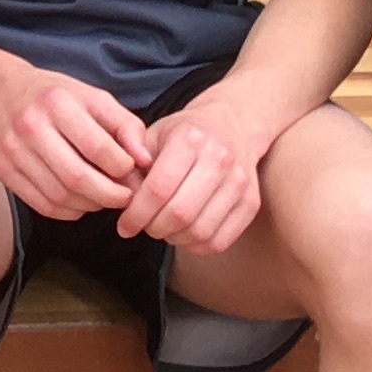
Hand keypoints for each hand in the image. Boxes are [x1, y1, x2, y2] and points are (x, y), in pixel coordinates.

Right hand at [0, 51, 150, 222]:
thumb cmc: (53, 95)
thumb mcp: (92, 97)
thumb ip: (125, 126)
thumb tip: (146, 161)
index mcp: (57, 103)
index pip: (98, 147)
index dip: (123, 168)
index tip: (133, 172)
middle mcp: (31, 126)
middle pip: (77, 178)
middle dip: (110, 195)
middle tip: (126, 198)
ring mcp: (13, 152)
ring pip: (60, 196)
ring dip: (91, 205)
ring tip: (104, 197)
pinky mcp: (4, 171)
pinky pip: (42, 205)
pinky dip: (68, 211)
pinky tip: (80, 201)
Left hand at [113, 105, 265, 257]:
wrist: (231, 124)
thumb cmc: (183, 133)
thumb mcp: (151, 134)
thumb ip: (131, 163)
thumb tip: (120, 196)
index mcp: (189, 139)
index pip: (158, 189)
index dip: (136, 214)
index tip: (124, 226)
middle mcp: (219, 159)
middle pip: (180, 214)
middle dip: (154, 228)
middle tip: (144, 226)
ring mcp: (239, 183)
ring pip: (200, 232)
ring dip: (174, 239)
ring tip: (163, 228)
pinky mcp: (251, 203)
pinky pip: (220, 241)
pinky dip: (196, 247)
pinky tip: (184, 234)